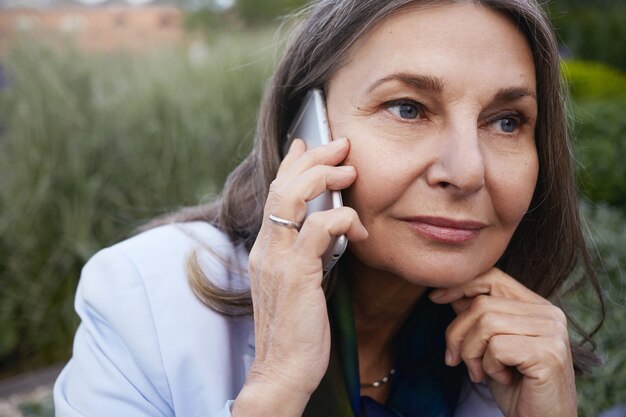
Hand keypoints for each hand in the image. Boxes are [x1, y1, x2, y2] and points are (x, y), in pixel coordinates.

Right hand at [233, 138, 367, 416]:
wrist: (282, 371)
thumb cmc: (297, 331)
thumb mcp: (298, 284)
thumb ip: (306, 254)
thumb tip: (326, 229)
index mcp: (266, 249)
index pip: (274, 194)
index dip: (290, 164)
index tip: (305, 143)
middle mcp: (266, 249)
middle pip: (282, 186)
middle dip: (311, 159)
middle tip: (339, 145)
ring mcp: (277, 260)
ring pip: (292, 198)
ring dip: (322, 176)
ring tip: (348, 169)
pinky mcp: (296, 274)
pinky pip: (320, 230)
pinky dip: (344, 220)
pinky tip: (361, 228)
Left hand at [429, 268, 576, 416]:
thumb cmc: (514, 385)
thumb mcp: (489, 345)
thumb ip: (476, 317)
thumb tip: (447, 290)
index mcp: (537, 306)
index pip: (493, 277)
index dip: (460, 285)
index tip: (434, 298)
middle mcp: (549, 313)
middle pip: (481, 303)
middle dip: (457, 333)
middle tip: (455, 359)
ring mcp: (552, 332)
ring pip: (485, 324)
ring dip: (471, 353)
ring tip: (480, 372)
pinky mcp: (548, 353)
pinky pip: (496, 347)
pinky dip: (488, 366)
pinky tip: (503, 379)